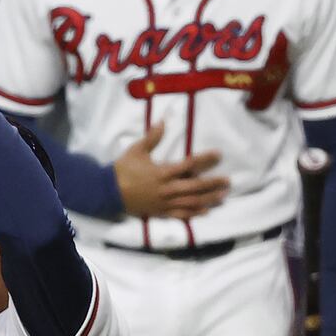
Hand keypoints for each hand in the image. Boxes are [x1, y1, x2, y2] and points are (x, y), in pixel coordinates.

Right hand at [113, 123, 229, 218]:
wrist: (107, 192)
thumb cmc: (122, 170)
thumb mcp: (136, 150)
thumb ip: (152, 137)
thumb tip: (163, 121)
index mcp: (162, 172)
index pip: (189, 165)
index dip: (205, 159)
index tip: (218, 155)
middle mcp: (166, 189)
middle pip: (195, 187)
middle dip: (213, 184)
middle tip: (227, 181)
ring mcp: (164, 202)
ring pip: (191, 202)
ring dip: (208, 199)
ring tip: (222, 196)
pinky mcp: (159, 212)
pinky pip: (180, 214)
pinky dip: (193, 213)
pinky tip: (206, 211)